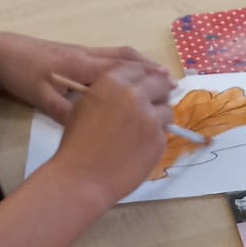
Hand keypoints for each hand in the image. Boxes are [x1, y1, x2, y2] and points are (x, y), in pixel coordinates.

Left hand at [0, 30, 170, 120]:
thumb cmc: (19, 72)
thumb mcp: (39, 97)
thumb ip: (65, 111)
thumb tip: (90, 125)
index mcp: (81, 66)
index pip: (122, 71)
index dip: (147, 79)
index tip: (168, 88)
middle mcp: (85, 55)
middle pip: (125, 58)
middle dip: (150, 69)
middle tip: (172, 80)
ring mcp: (79, 52)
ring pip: (117, 54)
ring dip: (139, 62)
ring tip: (157, 73)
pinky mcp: (72, 53)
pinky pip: (107, 56)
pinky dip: (125, 62)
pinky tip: (127, 73)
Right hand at [45, 60, 173, 208]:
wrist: (83, 176)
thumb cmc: (78, 142)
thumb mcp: (85, 105)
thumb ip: (109, 92)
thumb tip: (131, 89)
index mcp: (112, 82)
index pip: (139, 70)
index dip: (145, 78)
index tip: (148, 85)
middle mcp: (134, 95)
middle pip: (160, 84)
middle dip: (158, 93)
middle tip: (153, 104)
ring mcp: (150, 118)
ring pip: (167, 110)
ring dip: (159, 117)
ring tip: (142, 131)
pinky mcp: (159, 139)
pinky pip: (165, 133)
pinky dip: (156, 138)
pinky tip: (139, 147)